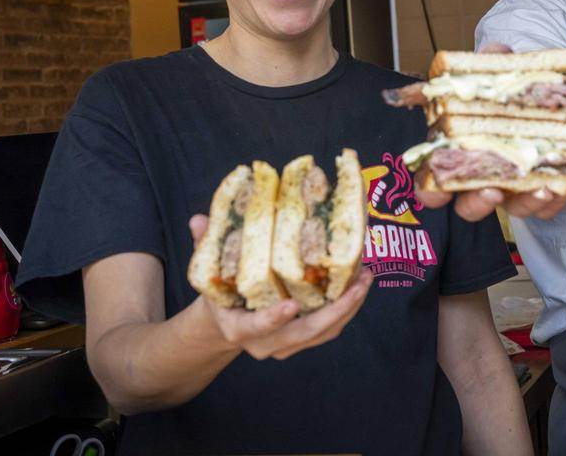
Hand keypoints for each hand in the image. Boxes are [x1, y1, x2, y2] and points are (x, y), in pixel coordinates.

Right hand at [188, 215, 371, 359]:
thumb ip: (206, 246)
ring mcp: (287, 345)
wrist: (228, 323)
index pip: (257, 327)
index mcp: (239, 328)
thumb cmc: (222, 293)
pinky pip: (331, 330)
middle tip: (357, 284)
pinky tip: (360, 282)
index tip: (292, 305)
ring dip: (349, 308)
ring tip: (366, 277)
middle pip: (304, 333)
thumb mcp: (209, 272)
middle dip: (335, 311)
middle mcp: (266, 343)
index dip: (274, 319)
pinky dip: (348, 309)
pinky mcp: (305, 341)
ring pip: (324, 333)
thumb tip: (199, 219)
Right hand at [414, 41, 565, 222]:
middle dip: (477, 203)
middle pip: (468, 206)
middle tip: (492, 191)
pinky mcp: (543, 189)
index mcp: (458, 150)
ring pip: (512, 210)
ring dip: (524, 203)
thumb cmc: (511, 86)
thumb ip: (492, 61)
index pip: (432, 182)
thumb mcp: (499, 68)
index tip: (439, 187)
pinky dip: (552, 201)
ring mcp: (513, 186)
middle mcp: (482, 173)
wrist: (547, 93)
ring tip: (540, 187)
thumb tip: (492, 53)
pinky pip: (546, 207)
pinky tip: (559, 185)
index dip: (430, 190)